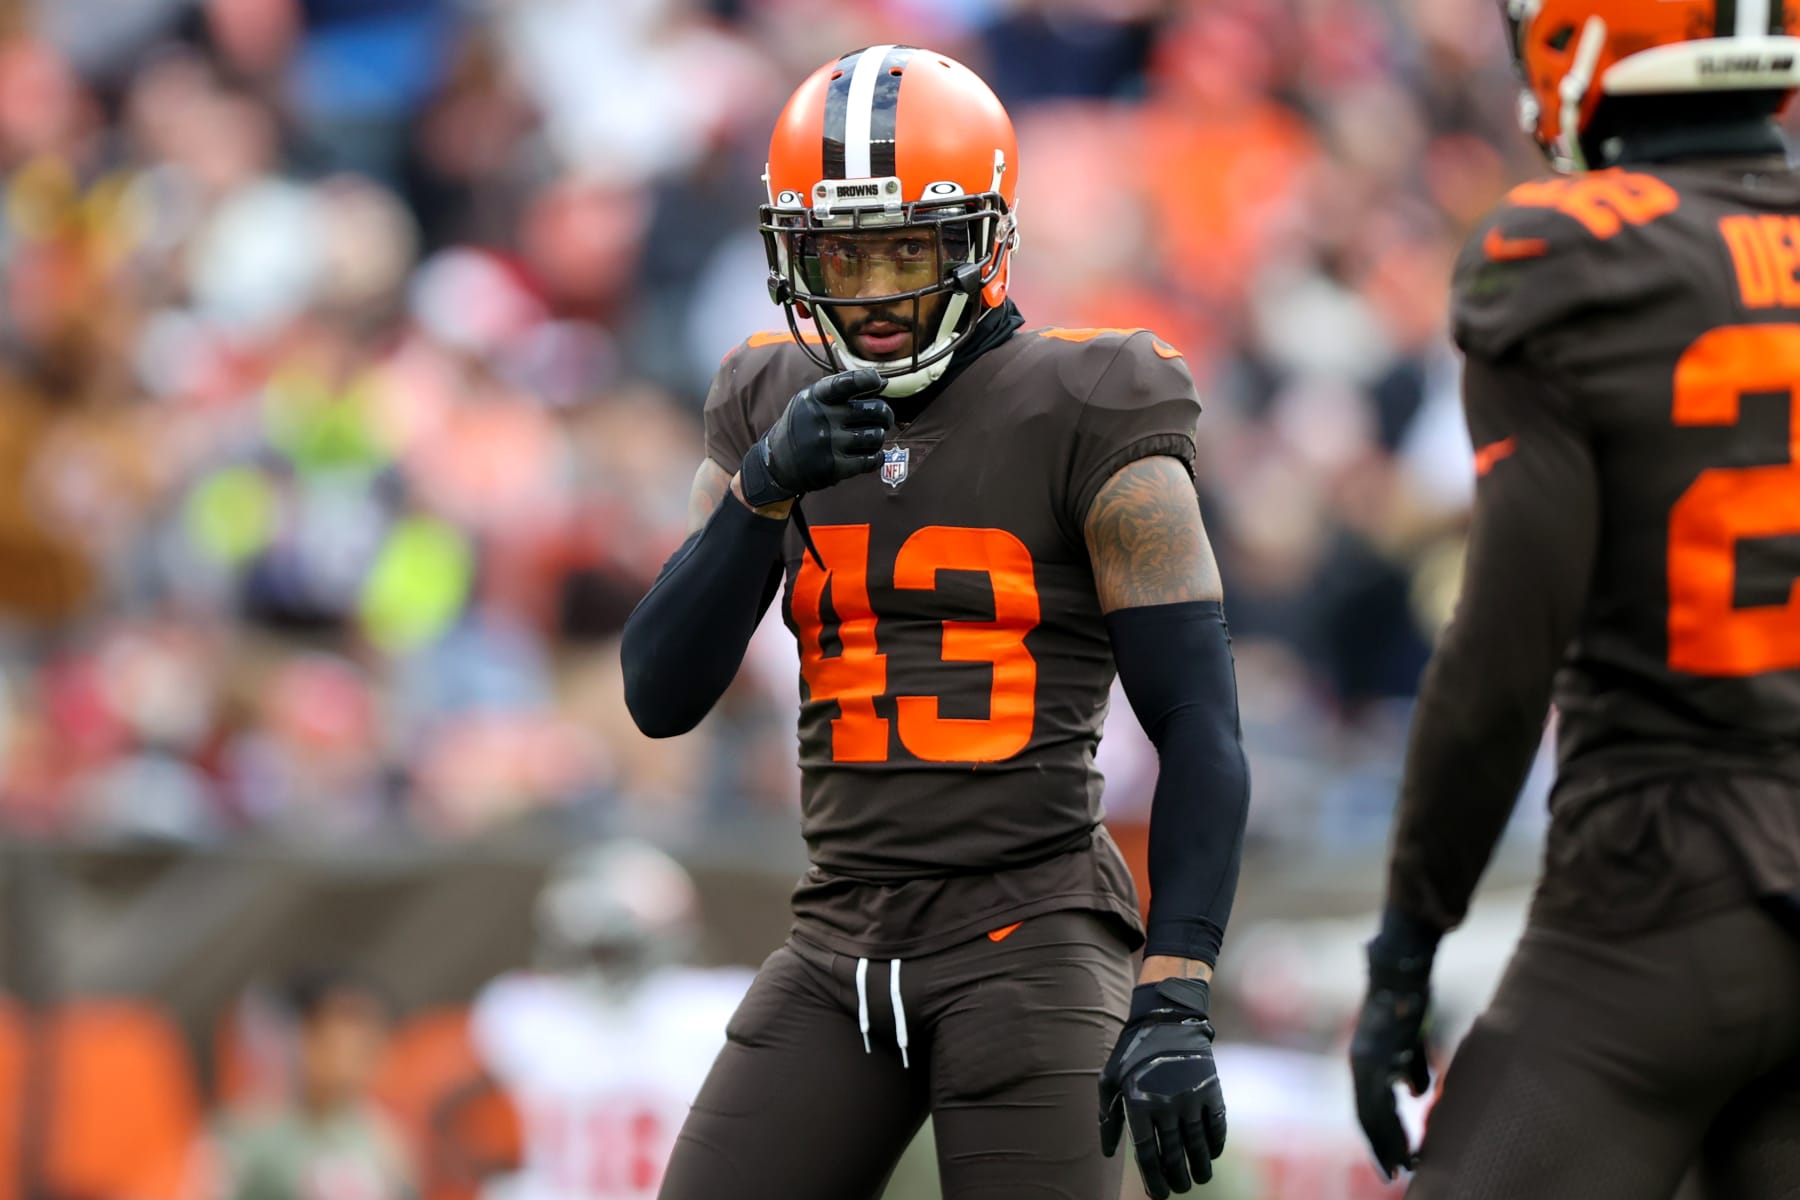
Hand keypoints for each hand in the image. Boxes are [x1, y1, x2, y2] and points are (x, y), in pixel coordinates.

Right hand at [739, 368, 892, 506]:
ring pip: (875, 436)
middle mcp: (823, 418)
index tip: (878, 382)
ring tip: (871, 438)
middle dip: (885, 415)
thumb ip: (841, 389)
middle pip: (874, 410)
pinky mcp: (834, 467)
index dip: (869, 379)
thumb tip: (884, 382)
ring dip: (878, 437)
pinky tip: (872, 455)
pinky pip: (870, 460)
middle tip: (884, 419)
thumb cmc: (802, 425)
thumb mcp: (811, 399)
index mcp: (817, 397)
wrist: (777, 462)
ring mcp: (828, 444)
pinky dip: (876, 458)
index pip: (849, 382)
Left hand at [1099, 978, 1227, 1196]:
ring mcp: (1190, 1097)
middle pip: (1173, 1154)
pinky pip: (1216, 1125)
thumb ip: (1108, 1117)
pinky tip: (1212, 1154)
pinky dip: (1216, 1143)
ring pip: (1197, 1144)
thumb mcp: (1110, 1079)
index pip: (1146, 1153)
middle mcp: (1165, 1105)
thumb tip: (1108, 1153)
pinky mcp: (1211, 1089)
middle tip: (1180, 1189)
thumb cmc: (1133, 1051)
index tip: (1160, 1194)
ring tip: (1199, 1179)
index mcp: (1137, 1104)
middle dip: (1177, 1177)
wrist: (1167, 1018)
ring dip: (1199, 1166)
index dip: (1153, 1178)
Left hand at [1349, 929, 1434, 1179]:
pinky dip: (1392, 1127)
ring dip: (1388, 1144)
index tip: (1393, 1158)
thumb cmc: (1410, 998)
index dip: (1380, 1133)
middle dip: (1382, 1147)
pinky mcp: (1375, 1056)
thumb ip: (1412, 1067)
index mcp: (1367, 1059)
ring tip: (1404, 1168)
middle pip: (1367, 1117)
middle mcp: (1360, 1063)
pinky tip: (1406, 1144)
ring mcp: (1365, 1060)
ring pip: (1372, 1115)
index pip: (1368, 1106)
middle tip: (1396, 1174)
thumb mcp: (1411, 1041)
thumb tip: (1417, 1094)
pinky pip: (1380, 1101)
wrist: (1403, 967)